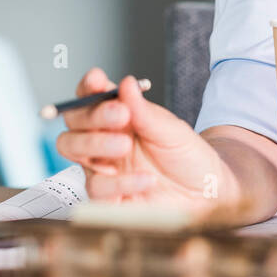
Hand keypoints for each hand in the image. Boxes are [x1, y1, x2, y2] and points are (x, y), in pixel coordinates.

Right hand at [55, 68, 234, 218]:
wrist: (205, 193)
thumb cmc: (187, 157)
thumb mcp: (172, 131)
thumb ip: (145, 112)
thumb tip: (126, 83)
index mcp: (117, 116)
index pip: (90, 96)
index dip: (88, 86)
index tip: (97, 80)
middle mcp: (103, 139)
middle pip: (73, 120)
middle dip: (93, 115)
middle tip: (122, 115)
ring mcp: (101, 167)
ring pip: (71, 147)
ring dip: (96, 143)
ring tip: (125, 145)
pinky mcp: (106, 196)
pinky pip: (96, 187)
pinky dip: (120, 182)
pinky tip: (146, 180)